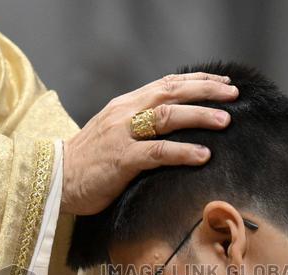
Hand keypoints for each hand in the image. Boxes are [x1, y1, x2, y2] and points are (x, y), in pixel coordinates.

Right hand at [60, 72, 237, 214]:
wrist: (54, 180)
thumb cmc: (86, 162)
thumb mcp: (112, 133)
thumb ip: (137, 125)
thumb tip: (169, 125)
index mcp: (124, 105)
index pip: (166, 84)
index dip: (196, 81)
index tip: (222, 83)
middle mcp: (125, 113)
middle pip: (172, 93)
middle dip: (206, 91)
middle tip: (233, 95)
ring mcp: (123, 135)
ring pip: (168, 116)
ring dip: (200, 116)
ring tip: (226, 121)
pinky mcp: (122, 160)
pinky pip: (158, 152)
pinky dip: (183, 152)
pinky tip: (203, 155)